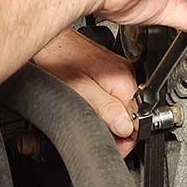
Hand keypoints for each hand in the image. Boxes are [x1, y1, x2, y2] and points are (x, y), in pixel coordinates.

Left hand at [34, 29, 137, 155]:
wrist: (50, 42)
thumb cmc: (58, 60)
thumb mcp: (81, 92)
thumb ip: (107, 110)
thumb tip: (127, 128)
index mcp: (124, 80)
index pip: (137, 121)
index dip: (124, 139)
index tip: (111, 144)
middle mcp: (125, 73)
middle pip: (129, 114)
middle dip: (114, 129)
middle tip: (93, 131)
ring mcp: (118, 70)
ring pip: (120, 106)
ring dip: (107, 117)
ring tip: (86, 115)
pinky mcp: (108, 70)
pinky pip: (112, 95)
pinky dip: (102, 104)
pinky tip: (87, 103)